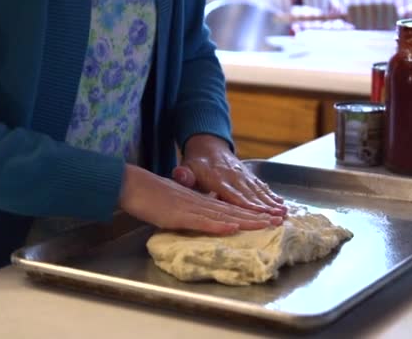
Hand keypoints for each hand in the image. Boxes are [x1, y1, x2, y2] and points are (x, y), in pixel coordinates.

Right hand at [119, 165, 282, 234]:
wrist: (133, 185)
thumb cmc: (151, 194)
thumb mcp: (177, 200)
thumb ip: (191, 207)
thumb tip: (203, 214)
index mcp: (200, 200)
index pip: (230, 207)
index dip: (250, 212)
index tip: (267, 217)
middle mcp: (200, 203)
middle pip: (233, 210)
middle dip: (256, 217)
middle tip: (278, 221)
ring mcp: (191, 208)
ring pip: (223, 215)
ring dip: (246, 221)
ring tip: (265, 224)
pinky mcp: (179, 215)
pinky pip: (202, 221)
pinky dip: (219, 225)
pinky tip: (233, 227)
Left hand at [173, 135, 286, 215]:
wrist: (208, 144)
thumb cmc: (196, 162)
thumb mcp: (186, 166)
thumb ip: (184, 174)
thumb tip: (179, 174)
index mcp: (218, 178)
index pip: (233, 194)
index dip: (246, 205)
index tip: (258, 213)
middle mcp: (234, 176)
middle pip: (251, 194)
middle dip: (265, 207)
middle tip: (278, 217)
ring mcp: (243, 175)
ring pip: (259, 191)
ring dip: (272, 202)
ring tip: (284, 212)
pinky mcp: (248, 175)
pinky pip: (261, 186)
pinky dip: (271, 194)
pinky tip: (281, 202)